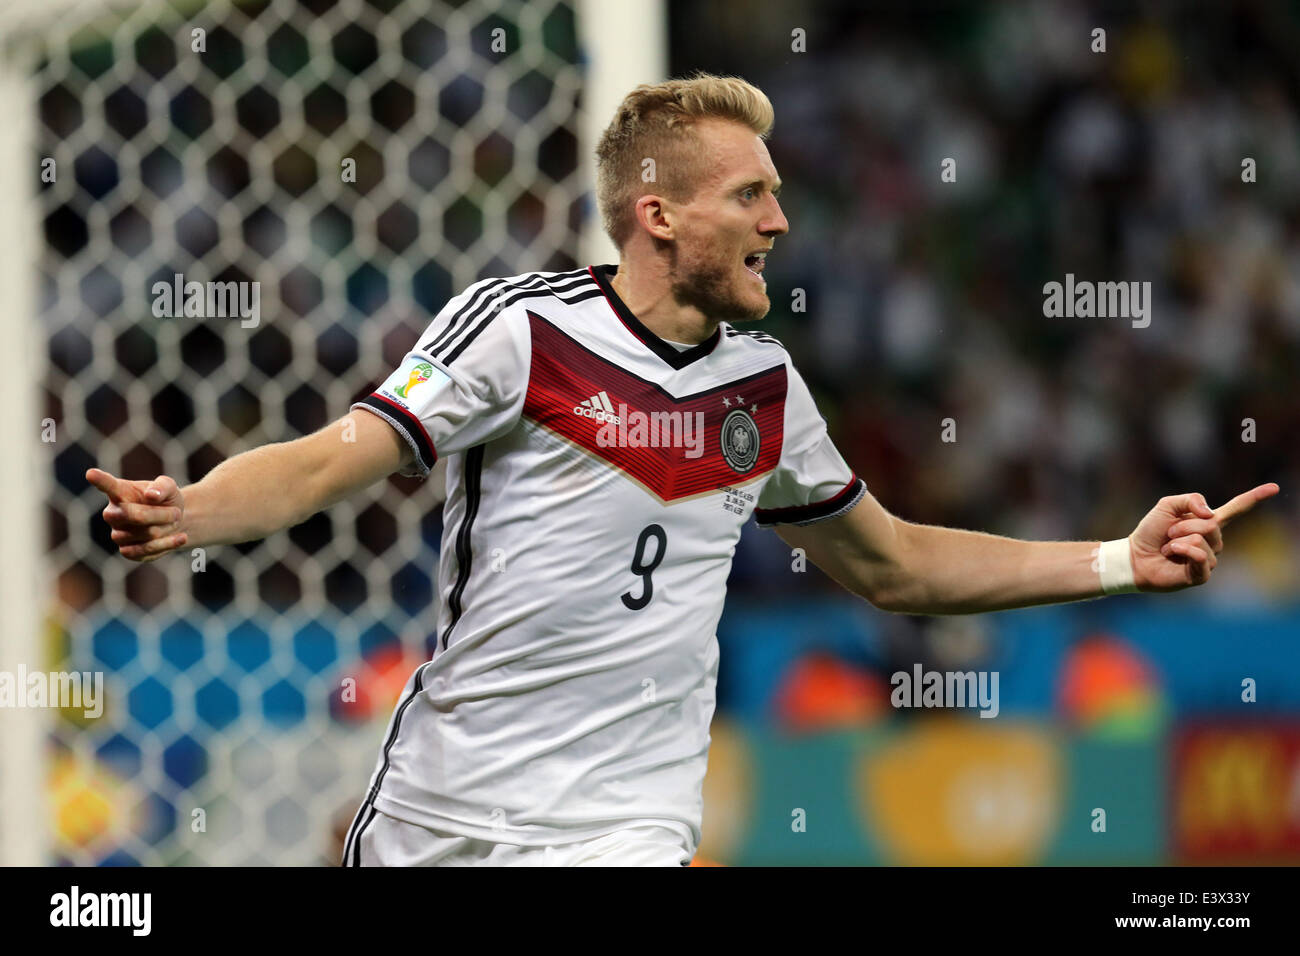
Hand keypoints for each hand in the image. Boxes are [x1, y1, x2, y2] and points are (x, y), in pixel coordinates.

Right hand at [86, 468, 187, 561]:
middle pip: (131, 514)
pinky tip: (181, 537)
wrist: (174, 522)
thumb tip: (151, 495)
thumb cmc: (166, 500)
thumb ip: (162, 486)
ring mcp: (118, 534)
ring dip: (166, 528)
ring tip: (174, 521)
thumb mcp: (170, 487)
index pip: (108, 485)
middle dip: (159, 514)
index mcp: (119, 492)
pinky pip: (146, 550)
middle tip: (176, 511)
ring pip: (145, 533)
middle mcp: (113, 513)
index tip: (91, 473)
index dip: (100, 480)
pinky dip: (167, 544)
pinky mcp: (127, 551)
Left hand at [1128, 483, 1279, 591]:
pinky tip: (1171, 553)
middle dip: (1184, 525)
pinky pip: (1201, 556)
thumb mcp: (1167, 505)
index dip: (1254, 498)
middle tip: (1168, 533)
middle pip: (1211, 525)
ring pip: (1203, 540)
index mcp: (1207, 522)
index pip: (1236, 509)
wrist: (1134, 556)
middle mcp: (1212, 541)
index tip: (1274, 487)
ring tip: (1167, 547)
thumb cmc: (1150, 532)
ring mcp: (1209, 558)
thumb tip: (1211, 514)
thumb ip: (1190, 499)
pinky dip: (1183, 550)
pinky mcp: (1201, 575)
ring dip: (1178, 539)